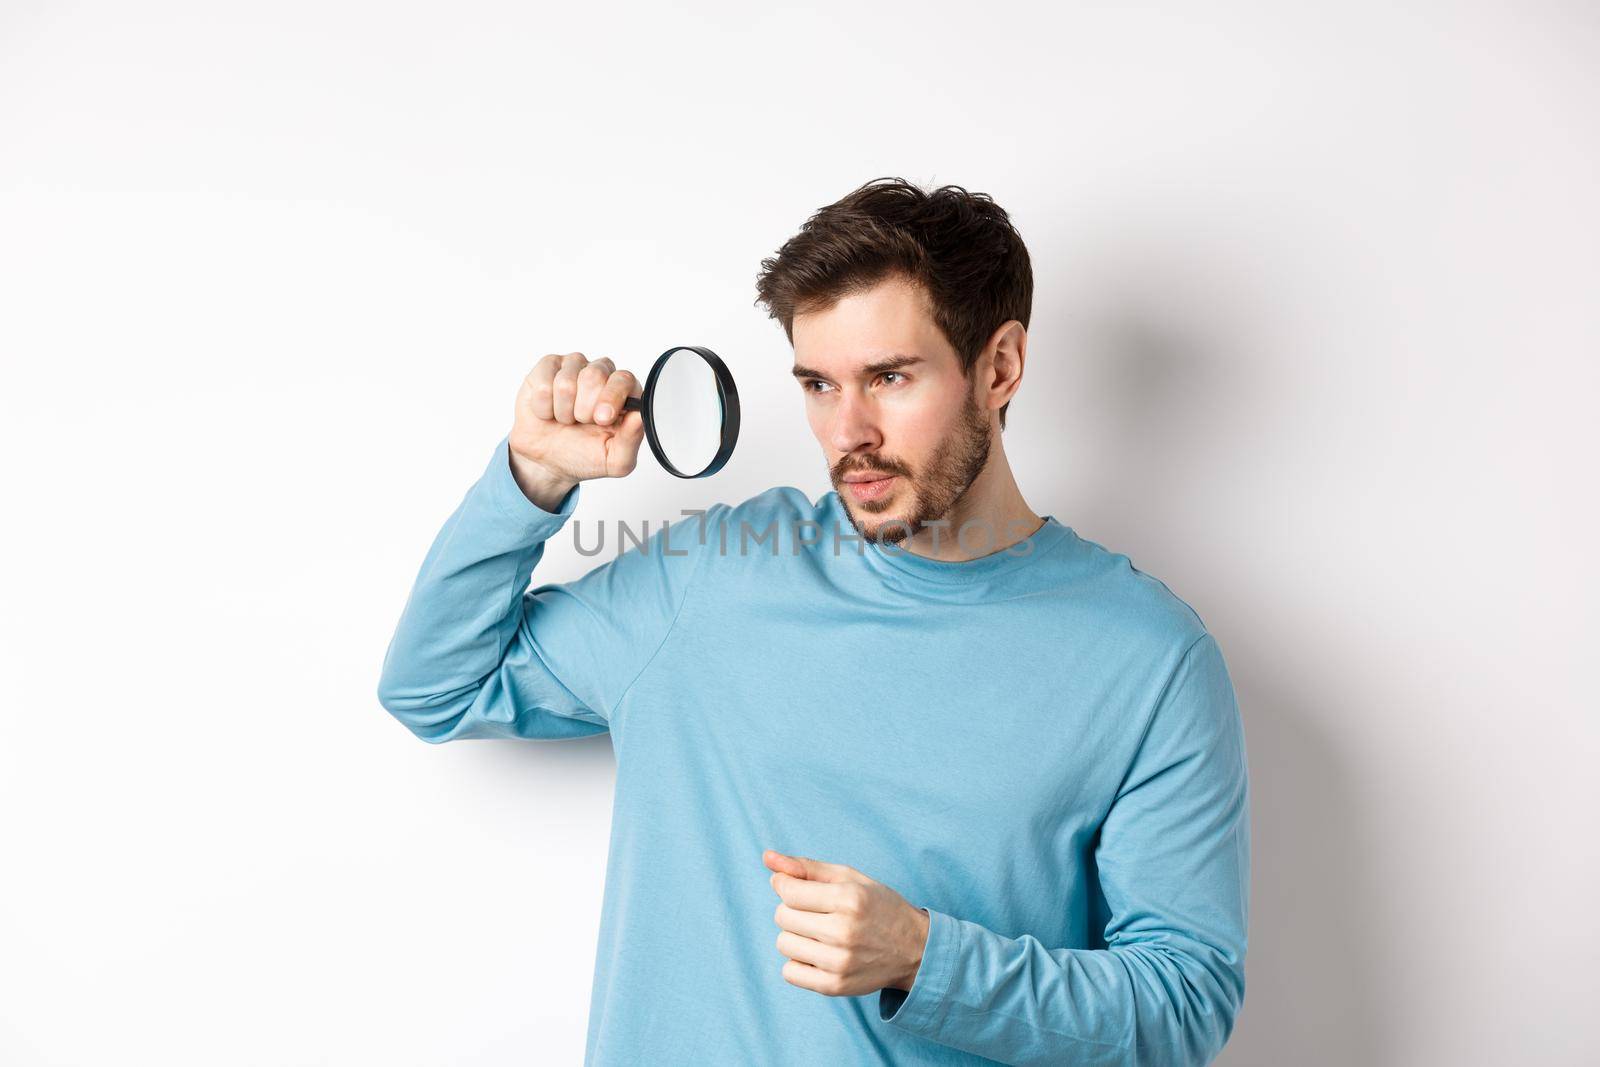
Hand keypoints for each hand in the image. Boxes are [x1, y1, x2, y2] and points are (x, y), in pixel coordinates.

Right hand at [509, 352, 645, 496]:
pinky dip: (543, 407)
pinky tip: (548, 412)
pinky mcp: (548, 366)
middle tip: (581, 422)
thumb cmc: (583, 455)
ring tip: (565, 419)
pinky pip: (543, 383)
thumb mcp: (614, 460)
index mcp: (623, 392)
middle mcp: (601, 373)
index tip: (602, 420)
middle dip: (584, 409)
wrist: (548, 460)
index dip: (612, 397)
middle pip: (594, 375)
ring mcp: (574, 366)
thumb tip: (640, 415)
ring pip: (566, 382)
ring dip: (563, 411)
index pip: (624, 379)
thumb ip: (631, 439)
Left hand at [764, 849, 930, 997]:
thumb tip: (767, 858)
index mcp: (849, 898)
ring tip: (818, 933)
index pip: (788, 891)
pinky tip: (818, 954)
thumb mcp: (849, 878)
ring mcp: (840, 962)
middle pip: (783, 917)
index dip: (785, 886)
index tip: (796, 888)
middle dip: (792, 910)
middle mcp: (844, 931)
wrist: (914, 949)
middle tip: (816, 912)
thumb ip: (806, 867)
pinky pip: (789, 972)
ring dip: (794, 936)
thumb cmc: (878, 907)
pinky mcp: (836, 986)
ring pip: (783, 944)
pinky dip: (797, 962)